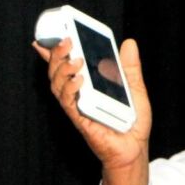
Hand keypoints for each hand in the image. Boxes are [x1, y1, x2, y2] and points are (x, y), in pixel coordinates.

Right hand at [33, 37, 151, 184]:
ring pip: (57, 85)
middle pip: (57, 71)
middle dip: (57, 54)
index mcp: (88, 86)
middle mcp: (78, 95)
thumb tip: (129, 43)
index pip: (66, 65)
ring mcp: (77, 107)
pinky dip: (71, 89)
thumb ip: (130, 68)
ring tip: (75, 59)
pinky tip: (78, 80)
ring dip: (63, 69)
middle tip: (67, 40)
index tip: (48, 36)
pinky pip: (68, 103)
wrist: (135, 148)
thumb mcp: (135, 90)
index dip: (53, 51)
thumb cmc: (134, 123)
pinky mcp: (80, 120)